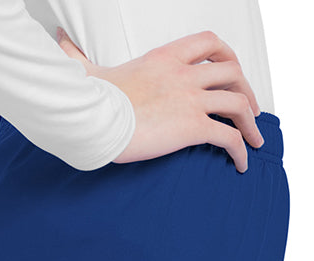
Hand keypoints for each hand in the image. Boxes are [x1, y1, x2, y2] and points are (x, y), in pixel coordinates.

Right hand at [56, 28, 264, 173]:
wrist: (92, 120)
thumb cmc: (88, 100)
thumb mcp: (88, 71)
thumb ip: (79, 58)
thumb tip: (59, 43)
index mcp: (165, 57)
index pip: (209, 42)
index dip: (229, 56)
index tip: (233, 74)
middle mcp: (184, 74)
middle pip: (232, 72)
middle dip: (248, 91)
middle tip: (250, 112)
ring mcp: (190, 99)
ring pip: (238, 103)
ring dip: (252, 123)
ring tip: (254, 142)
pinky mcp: (192, 127)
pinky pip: (229, 137)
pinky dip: (241, 151)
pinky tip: (241, 165)